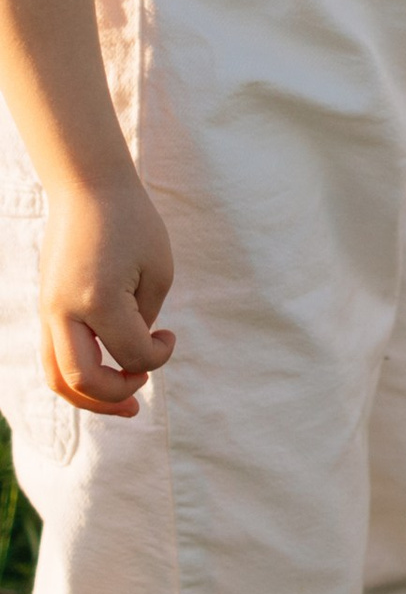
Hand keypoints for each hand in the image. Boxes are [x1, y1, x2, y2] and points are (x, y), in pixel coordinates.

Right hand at [40, 173, 174, 415]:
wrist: (88, 188)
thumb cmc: (132, 223)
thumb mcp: (157, 270)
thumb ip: (145, 319)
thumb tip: (133, 353)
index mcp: (98, 299)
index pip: (130, 354)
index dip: (159, 356)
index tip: (170, 334)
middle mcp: (64, 310)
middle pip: (81, 380)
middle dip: (115, 396)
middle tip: (142, 392)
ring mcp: (49, 311)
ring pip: (56, 376)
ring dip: (89, 398)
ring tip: (123, 405)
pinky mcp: (47, 308)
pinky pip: (54, 356)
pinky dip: (79, 375)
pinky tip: (106, 374)